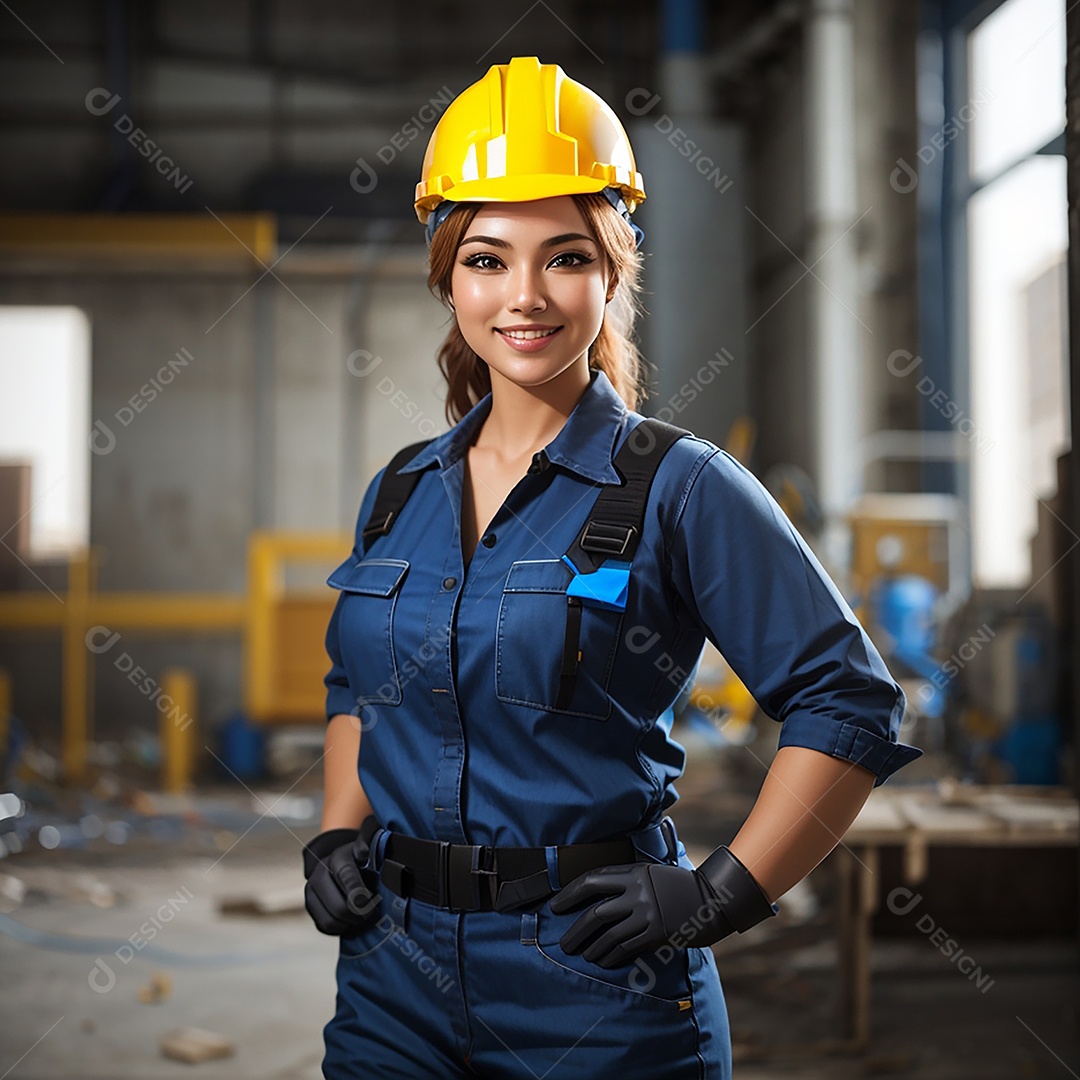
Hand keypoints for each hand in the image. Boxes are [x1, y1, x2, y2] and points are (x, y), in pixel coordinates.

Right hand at [302, 827, 380, 935]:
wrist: (342, 864)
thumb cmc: (361, 860)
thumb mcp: (368, 850)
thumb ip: (368, 847)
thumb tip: (365, 850)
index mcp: (338, 858)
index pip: (345, 875)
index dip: (357, 891)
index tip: (367, 902)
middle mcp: (320, 873)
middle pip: (338, 905)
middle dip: (357, 913)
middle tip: (371, 913)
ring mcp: (312, 891)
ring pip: (330, 919)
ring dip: (350, 922)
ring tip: (362, 917)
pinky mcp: (311, 906)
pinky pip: (325, 926)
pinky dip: (340, 928)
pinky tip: (351, 920)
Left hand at [548, 846, 775, 967]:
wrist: (712, 899)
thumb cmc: (678, 884)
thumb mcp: (651, 872)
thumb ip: (627, 880)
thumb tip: (596, 893)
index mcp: (634, 873)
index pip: (592, 880)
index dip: (570, 893)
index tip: (556, 905)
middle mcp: (638, 893)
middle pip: (596, 913)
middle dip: (576, 930)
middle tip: (564, 942)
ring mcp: (648, 915)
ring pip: (609, 935)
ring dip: (592, 947)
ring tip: (582, 954)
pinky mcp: (657, 935)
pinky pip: (627, 948)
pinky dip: (611, 956)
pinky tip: (603, 960)